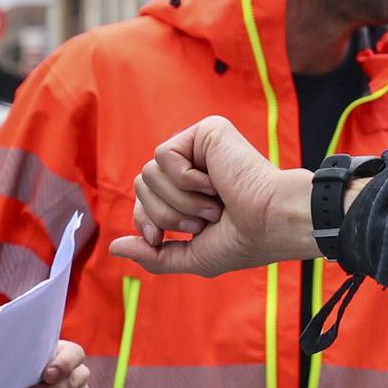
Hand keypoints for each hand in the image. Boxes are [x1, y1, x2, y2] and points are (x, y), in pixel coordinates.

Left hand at [108, 116, 316, 276]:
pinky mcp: (206, 132)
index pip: (142, 201)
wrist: (272, 222)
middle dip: (166, 213)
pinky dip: (186, 179)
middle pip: (141, 185)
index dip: (145, 222)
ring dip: (180, 200)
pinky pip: (165, 155)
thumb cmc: (244, 241)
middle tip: (205, 219)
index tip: (162, 238)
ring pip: (149, 172)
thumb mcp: (193, 256)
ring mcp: (199, 148)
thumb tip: (115, 247)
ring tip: (213, 205)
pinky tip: (214, 182)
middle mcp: (193, 168)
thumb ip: (155, 255)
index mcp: (190, 194)